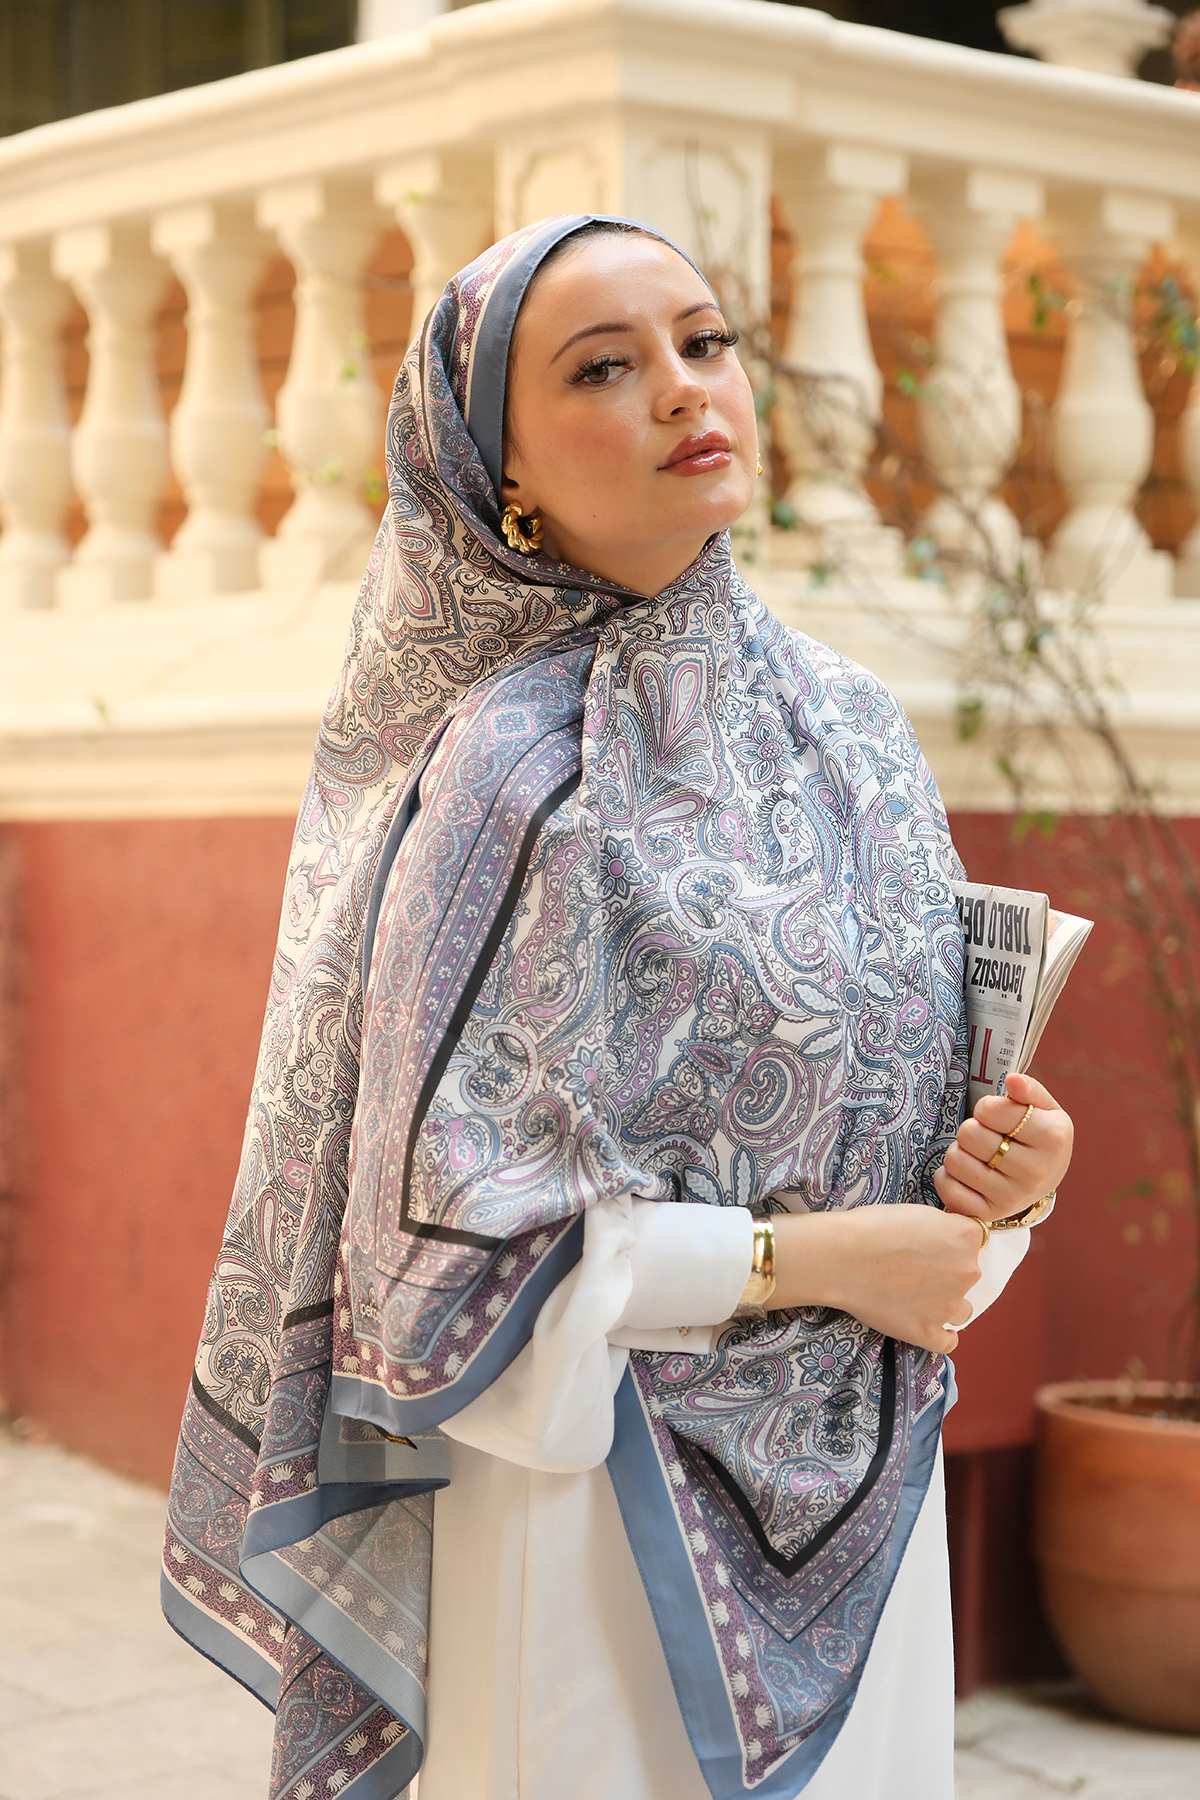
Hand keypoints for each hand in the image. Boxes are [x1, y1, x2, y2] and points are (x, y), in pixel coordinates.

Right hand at [770, 1206, 986, 1354]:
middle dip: (947, 1271)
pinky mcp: (929, 1332)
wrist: (841, 1257)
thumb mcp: (918, 1212)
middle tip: (914, 1269)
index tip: (930, 1244)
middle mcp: (967, 1271)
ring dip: (945, 1303)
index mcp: (966, 1236)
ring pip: (961, 1309)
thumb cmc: (871, 1228)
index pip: (971, 1240)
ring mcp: (950, 1306)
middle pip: (968, 1273)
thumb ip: (944, 1228)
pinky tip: (922, 1322)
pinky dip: (938, 1334)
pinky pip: (949, 1341)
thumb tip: (947, 1242)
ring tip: (913, 1295)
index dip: (949, 1241)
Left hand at [933, 1071, 1073, 1224]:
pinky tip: (966, 1174)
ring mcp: (1012, 1197)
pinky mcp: (989, 1214)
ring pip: (955, 1160)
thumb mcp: (1043, 1108)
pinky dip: (947, 1177)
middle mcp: (1034, 1171)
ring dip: (959, 1152)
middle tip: (986, 1136)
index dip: (986, 1108)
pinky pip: (948, 1189)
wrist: (1044, 1179)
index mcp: (1052, 1138)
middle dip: (972, 1129)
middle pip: (969, 1135)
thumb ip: (1028, 1089)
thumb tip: (1013, 1079)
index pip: (991, 1110)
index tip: (995, 1116)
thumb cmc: (1038, 1135)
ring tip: (977, 1154)